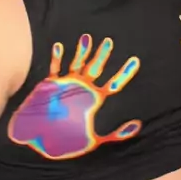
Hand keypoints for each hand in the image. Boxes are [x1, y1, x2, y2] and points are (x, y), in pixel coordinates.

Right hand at [8, 34, 141, 158]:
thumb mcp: (95, 140)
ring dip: (81, 52)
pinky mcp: (50, 86)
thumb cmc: (67, 141)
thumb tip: (138, 126)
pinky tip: (59, 46)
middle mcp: (82, 88)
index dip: (125, 73)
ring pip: (76, 64)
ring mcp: (67, 85)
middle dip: (102, 55)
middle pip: (95, 68)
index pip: (113, 83)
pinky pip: (54, 69)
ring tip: (87, 38)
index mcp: (94, 99)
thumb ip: (117, 134)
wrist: (42, 141)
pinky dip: (57, 58)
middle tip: (109, 41)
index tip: (135, 60)